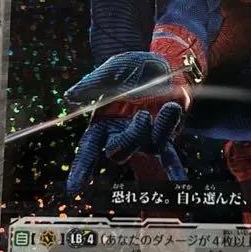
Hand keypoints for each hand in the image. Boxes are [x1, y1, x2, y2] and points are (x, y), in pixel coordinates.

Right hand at [63, 52, 187, 191]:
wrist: (153, 63)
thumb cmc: (125, 69)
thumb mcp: (107, 72)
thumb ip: (90, 85)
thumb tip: (70, 97)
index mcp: (101, 125)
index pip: (88, 149)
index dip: (81, 168)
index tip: (74, 189)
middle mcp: (121, 135)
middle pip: (120, 151)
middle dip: (130, 139)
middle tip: (142, 116)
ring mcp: (144, 137)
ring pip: (148, 147)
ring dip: (160, 130)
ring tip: (169, 108)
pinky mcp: (165, 134)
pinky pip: (170, 155)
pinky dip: (174, 170)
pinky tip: (180, 184)